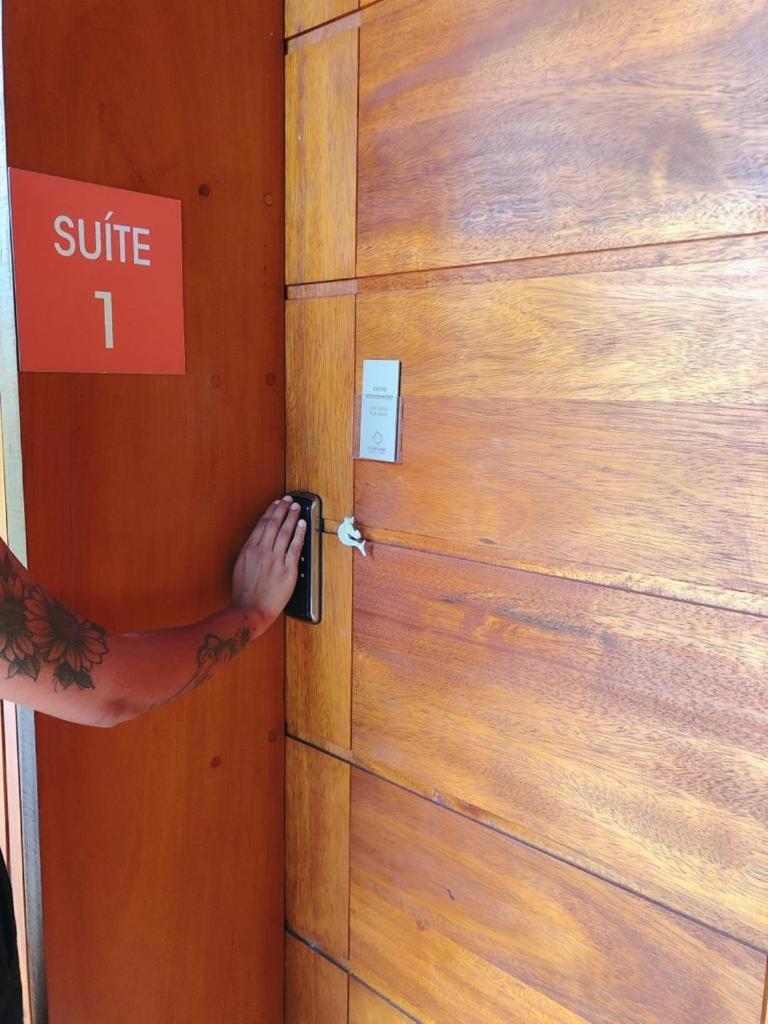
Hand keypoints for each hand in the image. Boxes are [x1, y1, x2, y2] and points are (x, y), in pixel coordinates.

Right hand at [231, 496, 305, 628]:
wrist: (250, 609)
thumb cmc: (244, 593)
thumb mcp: (240, 567)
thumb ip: (250, 553)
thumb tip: (259, 543)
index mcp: (249, 550)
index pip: (262, 524)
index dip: (271, 512)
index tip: (276, 504)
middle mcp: (262, 551)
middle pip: (274, 524)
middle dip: (282, 509)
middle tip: (289, 500)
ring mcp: (275, 559)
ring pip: (285, 532)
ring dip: (292, 517)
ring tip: (297, 508)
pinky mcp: (287, 570)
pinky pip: (295, 547)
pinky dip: (300, 534)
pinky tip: (303, 525)